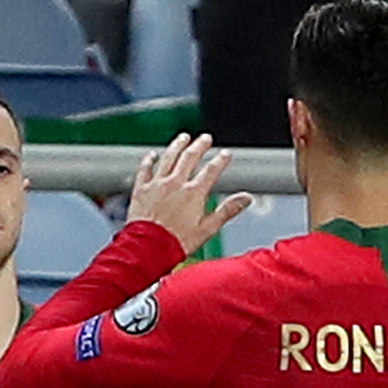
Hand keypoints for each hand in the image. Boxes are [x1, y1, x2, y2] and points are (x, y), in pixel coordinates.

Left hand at [128, 131, 252, 256]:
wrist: (148, 249)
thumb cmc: (176, 243)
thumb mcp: (208, 229)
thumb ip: (227, 211)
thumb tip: (245, 199)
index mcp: (193, 193)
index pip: (211, 170)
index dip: (220, 160)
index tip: (225, 154)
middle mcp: (175, 184)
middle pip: (189, 158)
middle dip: (199, 146)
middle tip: (205, 138)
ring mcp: (157, 185)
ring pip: (168, 158)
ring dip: (177, 146)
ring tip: (183, 138)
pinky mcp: (141, 190)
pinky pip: (145, 169)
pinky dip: (149, 160)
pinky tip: (152, 155)